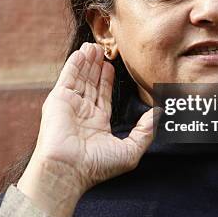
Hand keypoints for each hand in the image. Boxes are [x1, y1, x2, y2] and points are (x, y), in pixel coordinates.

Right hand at [17, 42, 156, 216]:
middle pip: (91, 84)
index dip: (107, 80)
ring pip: (80, 78)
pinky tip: (82, 52)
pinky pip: (68, 77)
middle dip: (96, 67)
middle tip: (103, 49)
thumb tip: (159, 114)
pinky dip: (74, 64)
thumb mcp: (130, 151)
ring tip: (94, 46)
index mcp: (96, 124)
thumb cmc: (97, 166)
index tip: (111, 66)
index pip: (103, 97)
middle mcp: (82, 113)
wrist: (68, 170)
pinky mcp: (58, 99)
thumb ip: (146, 131)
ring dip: (87, 62)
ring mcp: (69, 105)